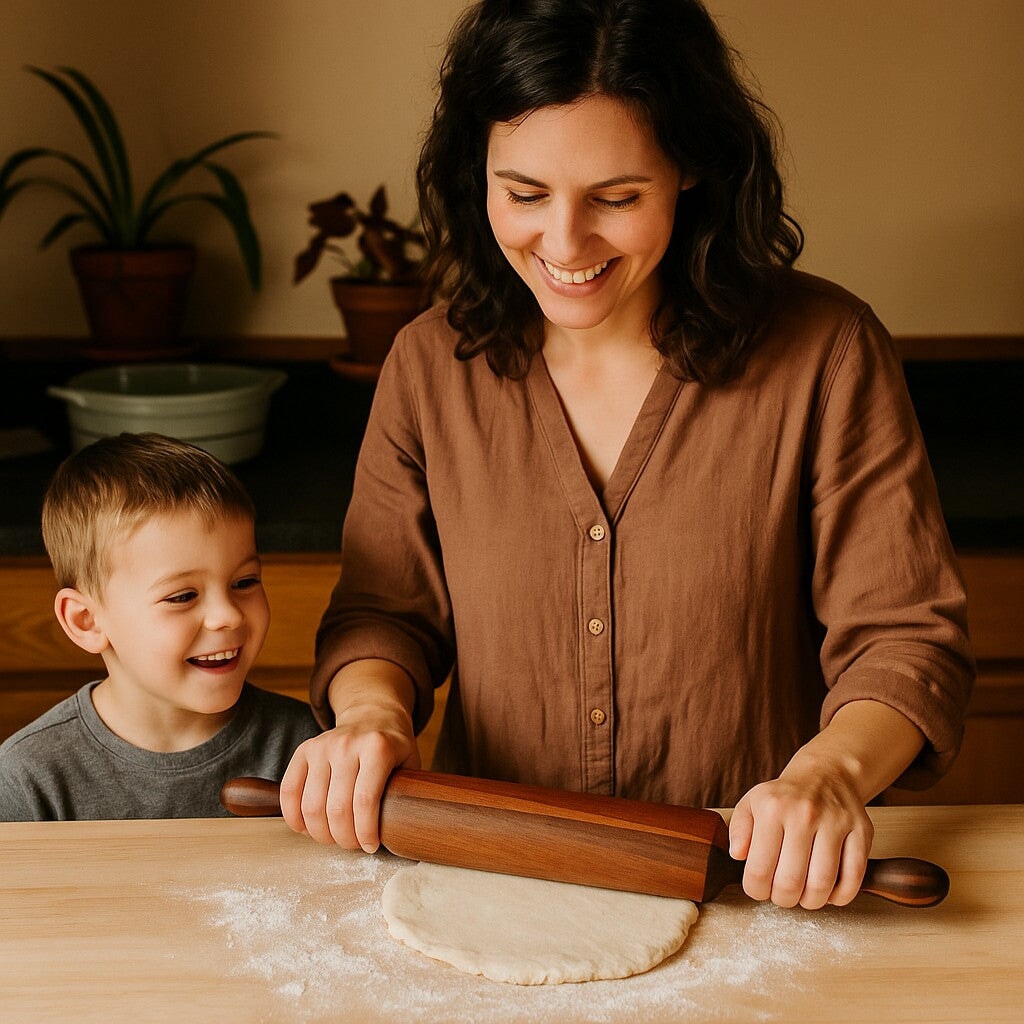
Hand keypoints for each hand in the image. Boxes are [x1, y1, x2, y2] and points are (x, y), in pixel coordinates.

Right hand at [279, 661, 419, 850]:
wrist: (372, 713)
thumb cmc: (393, 748)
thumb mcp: (410, 763)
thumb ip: (408, 792)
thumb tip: (406, 833)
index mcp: (378, 747)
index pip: (365, 801)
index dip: (365, 832)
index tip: (371, 846)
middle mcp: (348, 744)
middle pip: (337, 808)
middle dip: (344, 838)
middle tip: (353, 845)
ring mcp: (323, 745)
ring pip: (312, 806)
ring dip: (321, 833)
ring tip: (334, 838)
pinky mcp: (304, 750)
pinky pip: (290, 791)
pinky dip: (294, 817)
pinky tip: (307, 829)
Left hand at [728, 758, 872, 909]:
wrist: (825, 774)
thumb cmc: (785, 796)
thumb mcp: (751, 803)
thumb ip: (738, 829)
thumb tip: (738, 855)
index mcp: (772, 808)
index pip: (759, 869)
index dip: (756, 890)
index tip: (758, 889)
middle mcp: (804, 814)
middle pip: (791, 882)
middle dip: (783, 899)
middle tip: (781, 894)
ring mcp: (836, 822)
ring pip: (823, 884)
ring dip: (811, 902)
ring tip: (803, 895)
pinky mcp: (861, 831)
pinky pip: (853, 877)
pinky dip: (840, 896)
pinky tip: (829, 892)